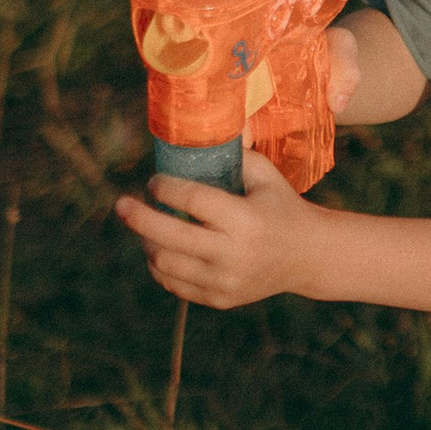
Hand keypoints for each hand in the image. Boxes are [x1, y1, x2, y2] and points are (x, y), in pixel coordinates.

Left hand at [114, 148, 324, 309]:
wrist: (309, 257)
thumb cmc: (282, 207)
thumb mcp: (267, 176)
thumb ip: (236, 155)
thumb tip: (200, 130)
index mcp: (247, 220)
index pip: (193, 201)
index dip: (166, 188)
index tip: (153, 181)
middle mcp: (235, 254)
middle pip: (169, 237)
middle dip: (138, 217)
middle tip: (121, 204)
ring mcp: (225, 281)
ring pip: (164, 263)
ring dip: (147, 242)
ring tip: (144, 227)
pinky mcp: (220, 299)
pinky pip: (174, 284)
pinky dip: (159, 265)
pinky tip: (160, 248)